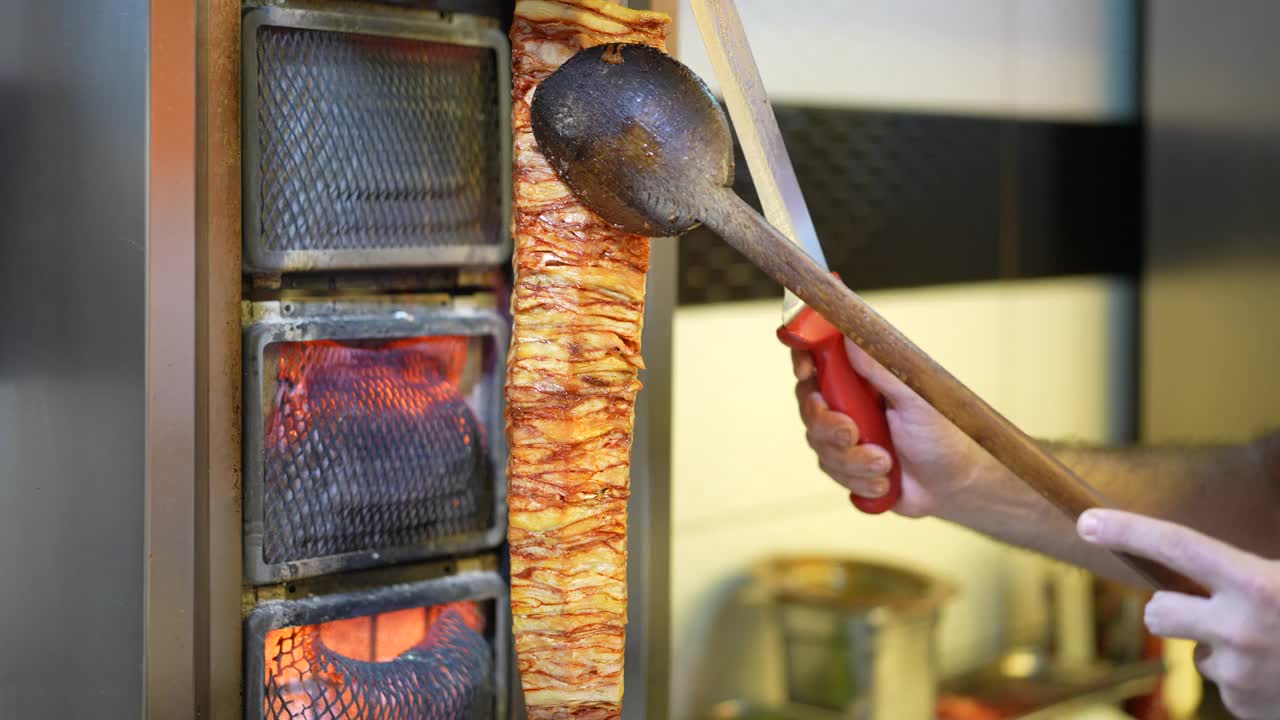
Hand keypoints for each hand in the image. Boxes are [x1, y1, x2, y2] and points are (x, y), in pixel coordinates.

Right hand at [792, 338, 993, 516]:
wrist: (953, 485)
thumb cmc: (944, 435)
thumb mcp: (915, 398)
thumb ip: (881, 369)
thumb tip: (850, 336)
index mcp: (864, 375)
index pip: (821, 355)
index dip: (804, 358)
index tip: (806, 372)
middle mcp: (850, 400)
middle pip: (809, 405)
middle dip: (828, 425)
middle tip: (853, 433)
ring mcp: (845, 433)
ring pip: (819, 443)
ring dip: (852, 460)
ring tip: (886, 463)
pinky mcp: (846, 463)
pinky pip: (830, 470)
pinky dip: (857, 480)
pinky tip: (883, 481)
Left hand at [1080, 509, 1279, 719]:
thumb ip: (1249, 568)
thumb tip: (1201, 551)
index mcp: (1261, 585)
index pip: (1177, 545)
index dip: (1128, 530)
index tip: (1086, 521)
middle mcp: (1243, 630)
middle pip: (1158, 614)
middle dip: (1172, 609)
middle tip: (1205, 608)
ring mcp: (1243, 677)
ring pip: (1198, 653)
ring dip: (1222, 648)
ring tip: (1275, 647)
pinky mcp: (1247, 711)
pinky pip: (1225, 687)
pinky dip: (1247, 681)